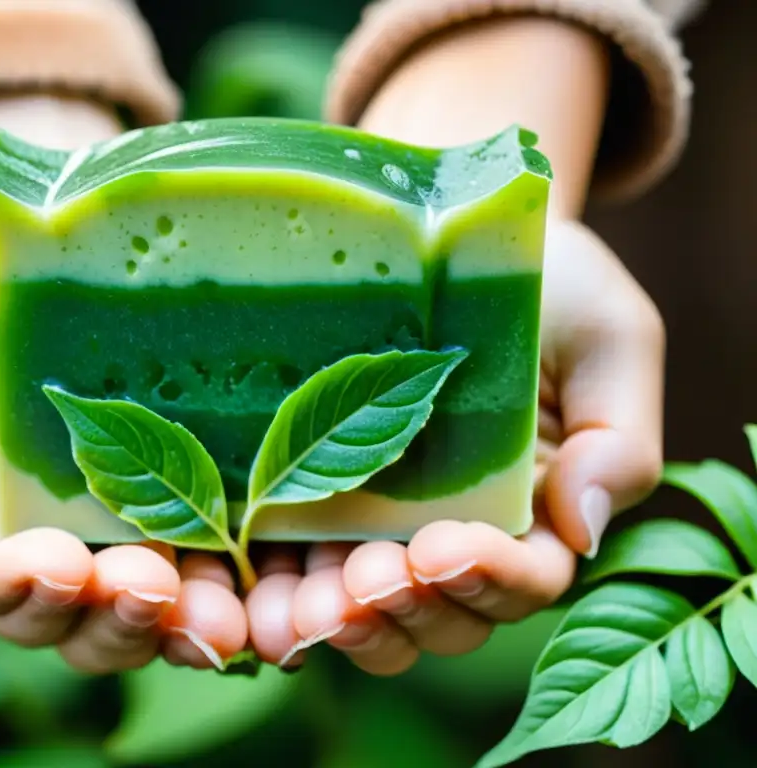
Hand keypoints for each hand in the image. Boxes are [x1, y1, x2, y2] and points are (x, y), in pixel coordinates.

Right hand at [0, 230, 247, 672]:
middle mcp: (46, 552)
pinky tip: (266, 585)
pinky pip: (219, 569)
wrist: (47, 246)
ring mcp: (126, 535)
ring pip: (147, 616)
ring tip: (216, 609)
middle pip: (70, 622)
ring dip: (181, 624)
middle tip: (147, 582)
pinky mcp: (197, 507)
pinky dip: (241, 591)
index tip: (51, 562)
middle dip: (108, 617)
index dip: (8, 589)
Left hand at [244, 218, 664, 674]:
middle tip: (364, 583)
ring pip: (368, 614)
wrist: (450, 230)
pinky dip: (279, 600)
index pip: (527, 577)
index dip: (490, 579)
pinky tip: (256, 601)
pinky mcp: (311, 501)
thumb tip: (582, 529)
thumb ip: (620, 438)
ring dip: (336, 626)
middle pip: (441, 616)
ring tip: (303, 612)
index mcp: (537, 512)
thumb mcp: (607, 338)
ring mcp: (379, 524)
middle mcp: (456, 533)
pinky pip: (296, 573)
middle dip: (403, 611)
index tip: (443, 548)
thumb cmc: (545, 284)